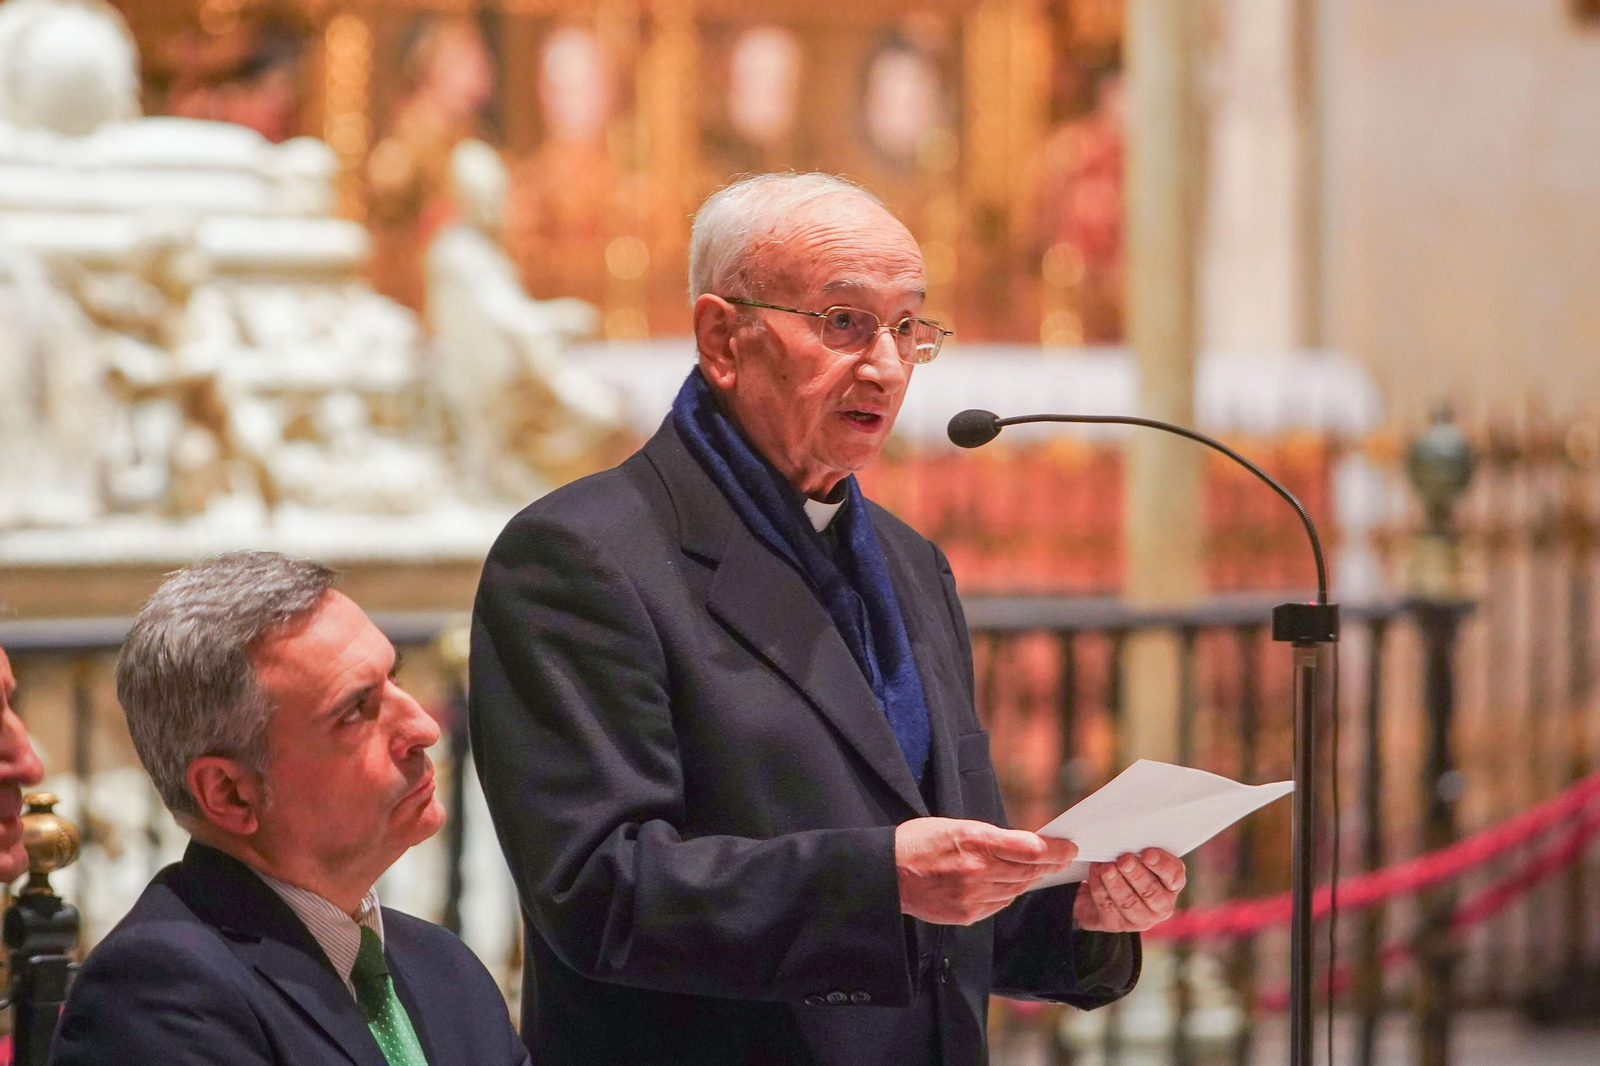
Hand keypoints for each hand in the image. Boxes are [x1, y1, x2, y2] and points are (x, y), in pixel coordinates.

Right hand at [895, 817, 1078, 925]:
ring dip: (1031, 879)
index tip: (1069, 848)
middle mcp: (977, 871)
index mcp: (975, 841)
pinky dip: (1009, 893)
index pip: (1029, 849)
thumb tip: (1024, 847)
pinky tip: (1010, 884)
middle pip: (1028, 871)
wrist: (889, 873)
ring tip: (1039, 869)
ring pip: (1016, 889)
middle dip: (1048, 864)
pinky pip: (999, 903)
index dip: (1055, 850)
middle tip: (1062, 858)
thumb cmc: (920, 842)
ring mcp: (972, 896)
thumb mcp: (957, 826)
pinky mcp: (967, 914)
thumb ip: (991, 838)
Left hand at [1073, 848, 1185, 931]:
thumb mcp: (1135, 856)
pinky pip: (1108, 907)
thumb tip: (1130, 833)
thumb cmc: (1124, 866)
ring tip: (1105, 867)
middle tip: (1123, 859)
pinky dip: (1099, 888)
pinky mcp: (1117, 925)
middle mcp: (1161, 905)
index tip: (1147, 853)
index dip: (1162, 865)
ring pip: (1128, 902)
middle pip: (1151, 891)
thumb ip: (1138, 848)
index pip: (1174, 876)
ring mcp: (1140, 919)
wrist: (1097, 891)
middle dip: (1136, 874)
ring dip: (1115, 882)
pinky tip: (1094, 873)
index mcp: (1171, 884)